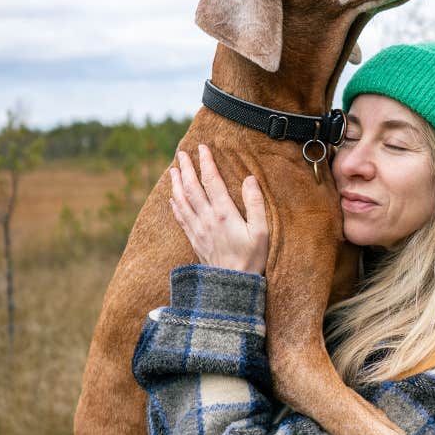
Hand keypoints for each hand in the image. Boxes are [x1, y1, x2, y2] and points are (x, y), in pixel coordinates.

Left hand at [169, 144, 268, 275]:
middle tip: (181, 153)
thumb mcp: (261, 232)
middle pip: (192, 188)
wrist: (232, 286)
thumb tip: (249, 179)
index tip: (202, 148)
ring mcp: (198, 230)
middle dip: (186, 169)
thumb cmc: (251, 259)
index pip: (211, 181)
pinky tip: (173, 198)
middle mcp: (206, 219)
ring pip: (182, 201)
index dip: (206, 163)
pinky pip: (180, 218)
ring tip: (173, 170)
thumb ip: (256, 204)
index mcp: (224, 214)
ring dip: (176, 184)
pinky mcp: (194, 240)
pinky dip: (175, 204)